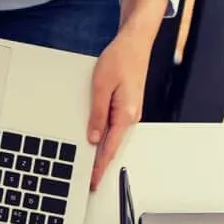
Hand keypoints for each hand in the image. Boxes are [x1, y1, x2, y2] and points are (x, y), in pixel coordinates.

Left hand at [86, 0, 166, 191]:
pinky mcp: (126, 106)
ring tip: (91, 167)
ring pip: (114, 137)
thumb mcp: (101, 86)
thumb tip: (93, 137)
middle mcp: (130, 116)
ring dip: (102, 151)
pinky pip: (114, 127)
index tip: (93, 180)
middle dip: (101, 164)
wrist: (134, 43)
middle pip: (113, 145)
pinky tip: (97, 143)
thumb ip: (97, 114)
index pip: (110, 147)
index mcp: (126, 113)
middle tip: (89, 180)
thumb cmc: (121, 59)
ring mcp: (129, 112)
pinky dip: (105, 137)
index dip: (100, 166)